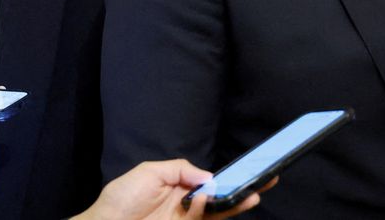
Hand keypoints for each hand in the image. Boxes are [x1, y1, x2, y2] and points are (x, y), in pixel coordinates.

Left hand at [74, 160, 273, 219]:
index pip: (211, 183)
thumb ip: (180, 169)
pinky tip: (206, 200)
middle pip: (221, 201)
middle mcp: (186, 206)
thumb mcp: (149, 172)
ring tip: (249, 195)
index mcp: (179, 187)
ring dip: (233, 204)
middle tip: (265, 185)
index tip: (251, 171)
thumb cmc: (120, 200)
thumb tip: (209, 178)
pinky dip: (207, 210)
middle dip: (243, 193)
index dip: (231, 178)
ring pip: (217, 214)